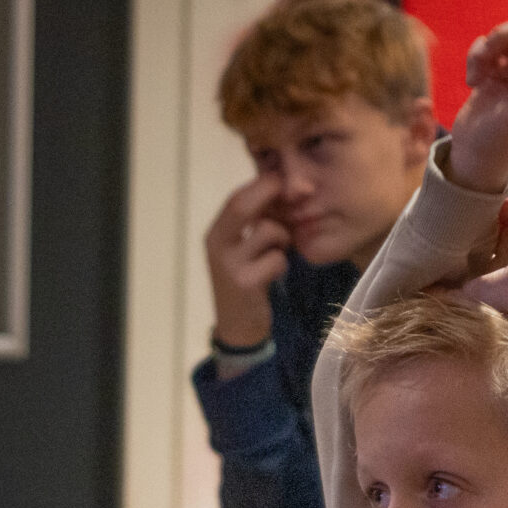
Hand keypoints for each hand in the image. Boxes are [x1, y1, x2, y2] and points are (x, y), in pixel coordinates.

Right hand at [203, 173, 290, 355]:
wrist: (238, 326)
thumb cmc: (244, 282)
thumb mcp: (241, 249)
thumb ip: (251, 223)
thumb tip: (279, 190)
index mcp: (216, 233)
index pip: (235, 197)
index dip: (261, 184)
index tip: (283, 181)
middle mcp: (217, 245)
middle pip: (241, 205)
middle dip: (269, 194)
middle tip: (291, 196)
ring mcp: (229, 264)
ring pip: (266, 230)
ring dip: (282, 238)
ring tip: (279, 250)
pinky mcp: (245, 282)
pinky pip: (276, 259)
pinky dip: (282, 264)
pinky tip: (275, 274)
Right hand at [448, 0, 507, 193]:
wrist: (472, 153)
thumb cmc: (499, 143)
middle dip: (504, 35)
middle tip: (486, 54)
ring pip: (505, 34)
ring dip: (486, 50)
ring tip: (477, 76)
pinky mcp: (497, 66)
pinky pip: (486, 44)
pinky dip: (475, 58)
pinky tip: (472, 82)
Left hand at [459, 184, 507, 329]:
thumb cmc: (507, 293)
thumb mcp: (472, 291)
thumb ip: (450, 289)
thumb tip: (423, 291)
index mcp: (501, 262)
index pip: (482, 240)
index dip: (467, 230)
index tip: (447, 220)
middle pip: (493, 219)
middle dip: (476, 209)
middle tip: (455, 196)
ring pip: (506, 204)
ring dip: (490, 193)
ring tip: (469, 179)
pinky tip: (490, 172)